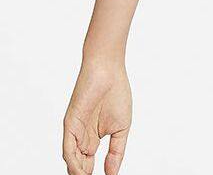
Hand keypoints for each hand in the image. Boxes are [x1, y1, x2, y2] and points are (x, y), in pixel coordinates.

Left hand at [63, 60, 131, 174]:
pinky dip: (73, 163)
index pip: (88, 164)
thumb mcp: (122, 127)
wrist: (109, 71)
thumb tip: (113, 173)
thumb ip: (116, 151)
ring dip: (79, 174)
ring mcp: (75, 132)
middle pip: (79, 166)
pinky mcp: (70, 125)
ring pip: (72, 161)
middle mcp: (81, 138)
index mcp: (93, 138)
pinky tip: (80, 172)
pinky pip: (68, 149)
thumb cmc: (116, 92)